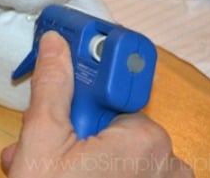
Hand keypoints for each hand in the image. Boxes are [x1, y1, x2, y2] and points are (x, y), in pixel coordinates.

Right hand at [1, 31, 193, 177]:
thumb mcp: (42, 141)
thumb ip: (53, 86)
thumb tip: (57, 44)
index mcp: (145, 139)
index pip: (112, 98)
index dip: (82, 104)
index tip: (65, 113)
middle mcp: (166, 162)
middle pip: (112, 126)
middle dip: (76, 135)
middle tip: (50, 152)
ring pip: (117, 152)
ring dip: (83, 156)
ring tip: (53, 174)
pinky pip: (128, 172)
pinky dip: (101, 173)